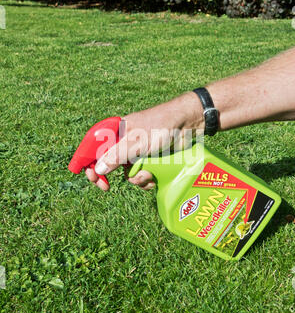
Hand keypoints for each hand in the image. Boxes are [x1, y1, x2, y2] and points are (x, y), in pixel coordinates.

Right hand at [85, 92, 203, 190]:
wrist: (188, 125)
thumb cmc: (161, 126)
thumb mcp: (137, 142)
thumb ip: (116, 156)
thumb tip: (98, 169)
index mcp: (116, 131)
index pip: (94, 147)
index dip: (88, 162)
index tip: (90, 176)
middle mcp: (124, 142)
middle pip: (108, 163)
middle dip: (108, 176)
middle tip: (106, 187)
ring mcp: (137, 152)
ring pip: (126, 172)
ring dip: (135, 178)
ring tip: (147, 176)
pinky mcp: (150, 160)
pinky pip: (141, 175)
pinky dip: (146, 179)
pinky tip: (154, 178)